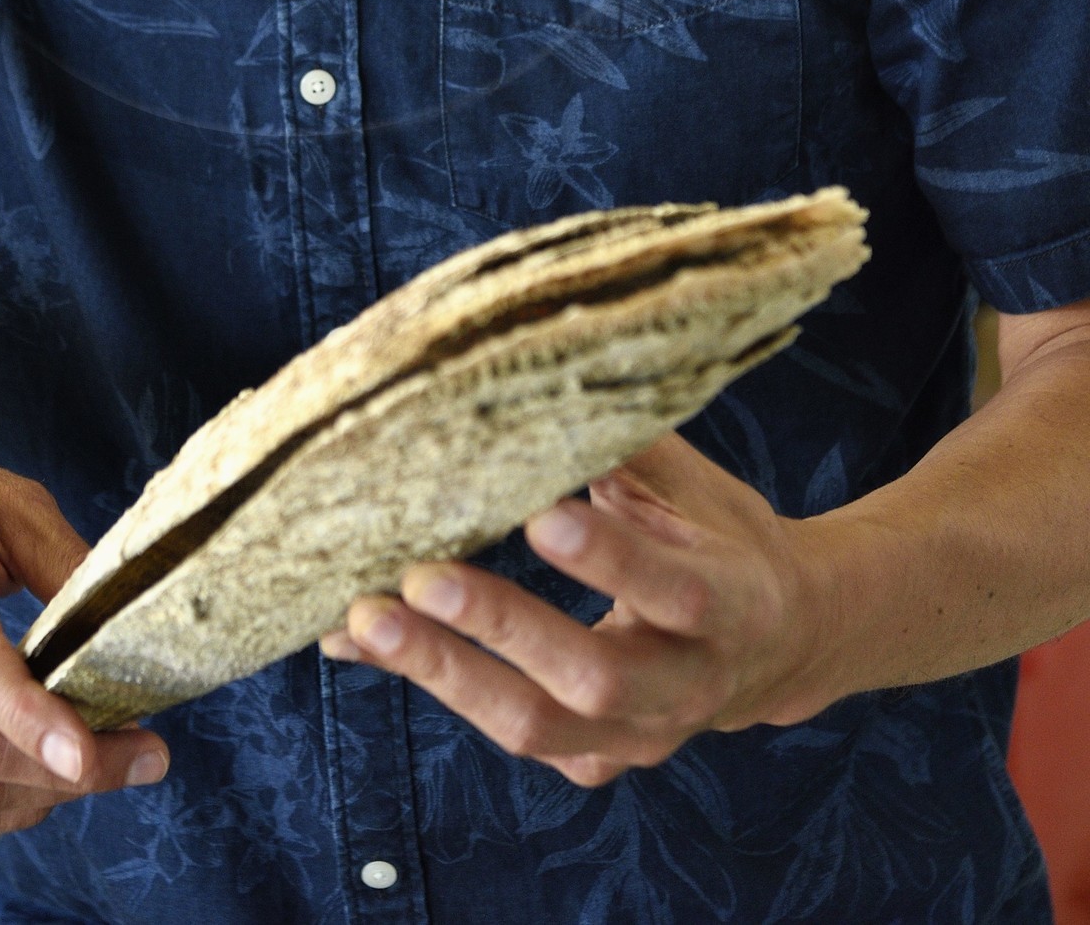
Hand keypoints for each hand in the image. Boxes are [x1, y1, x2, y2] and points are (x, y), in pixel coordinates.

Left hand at [323, 433, 837, 786]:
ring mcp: (640, 737)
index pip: (673, 590)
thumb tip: (539, 382)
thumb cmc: (725, 540)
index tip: (540, 514)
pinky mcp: (596, 761)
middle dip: (502, 627)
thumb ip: (626, 445)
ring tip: (365, 619)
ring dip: (445, 673)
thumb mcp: (696, 486)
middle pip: (592, 678)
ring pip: (538, 726)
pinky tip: (361, 643)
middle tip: (420, 576)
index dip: (608, 560)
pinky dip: (433, 686)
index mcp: (733, 603)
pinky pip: (510, 732)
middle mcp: (688, 686)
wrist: (781, 642)